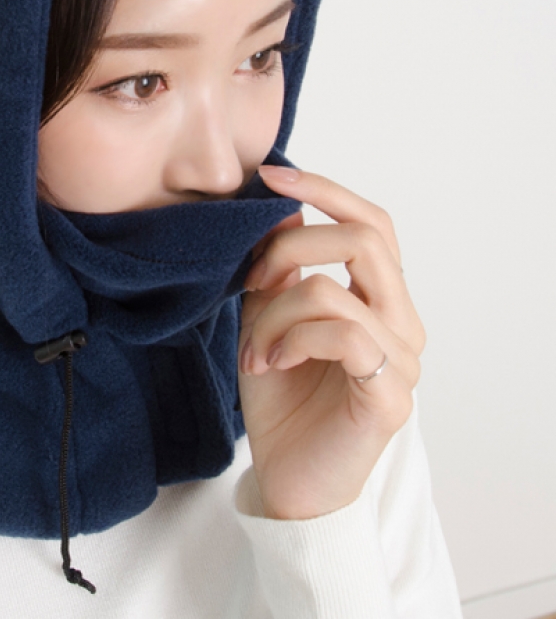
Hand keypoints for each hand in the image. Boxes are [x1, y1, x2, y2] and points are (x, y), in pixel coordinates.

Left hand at [237, 165, 425, 519]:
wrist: (288, 478)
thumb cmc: (282, 395)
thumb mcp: (268, 318)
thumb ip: (279, 270)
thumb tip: (281, 211)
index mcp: (379, 297)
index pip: (371, 222)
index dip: (325, 190)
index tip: (270, 175)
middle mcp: (403, 321)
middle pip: (364, 239)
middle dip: (291, 247)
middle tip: (250, 280)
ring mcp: (403, 359)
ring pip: (334, 290)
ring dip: (274, 312)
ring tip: (253, 349)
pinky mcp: (390, 395)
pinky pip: (342, 335)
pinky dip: (292, 339)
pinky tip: (269, 363)